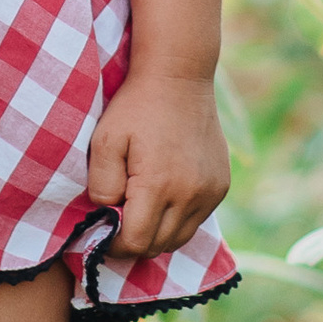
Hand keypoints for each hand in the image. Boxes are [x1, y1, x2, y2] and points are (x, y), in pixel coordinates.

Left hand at [88, 71, 228, 259]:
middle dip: (134, 241)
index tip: (104, 229)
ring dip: (157, 233)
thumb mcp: (105, 141)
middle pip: (158, 246)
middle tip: (119, 220)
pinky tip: (164, 195)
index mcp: (159, 185)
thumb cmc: (136, 107)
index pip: (136, 243)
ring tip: (140, 209)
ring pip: (179, 238)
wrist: (179, 75)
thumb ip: (101, 187)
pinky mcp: (221, 186)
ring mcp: (211, 192)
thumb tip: (108, 218)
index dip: (115, 244)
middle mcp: (191, 194)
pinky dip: (178, 219)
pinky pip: (196, 220)